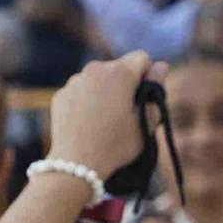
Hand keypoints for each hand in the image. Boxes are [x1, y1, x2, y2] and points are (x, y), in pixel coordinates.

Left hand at [46, 52, 164, 178]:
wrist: (77, 164)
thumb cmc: (116, 145)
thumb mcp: (146, 122)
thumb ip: (156, 89)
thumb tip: (161, 66)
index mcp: (120, 72)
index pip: (142, 58)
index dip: (148, 76)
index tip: (144, 99)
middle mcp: (96, 69)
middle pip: (119, 68)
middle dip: (125, 84)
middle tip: (125, 114)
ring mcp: (75, 81)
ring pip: (98, 79)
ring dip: (105, 92)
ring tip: (105, 122)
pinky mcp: (61, 94)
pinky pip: (80, 91)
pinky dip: (86, 102)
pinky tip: (87, 124)